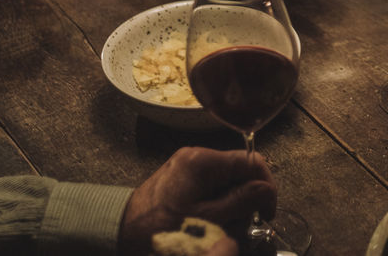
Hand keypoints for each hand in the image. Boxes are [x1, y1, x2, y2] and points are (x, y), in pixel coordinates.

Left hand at [118, 146, 275, 255]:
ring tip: (221, 228)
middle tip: (239, 226)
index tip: (266, 212)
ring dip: (233, 206)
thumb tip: (266, 190)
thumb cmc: (159, 227)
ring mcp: (189, 165)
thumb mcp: (206, 219)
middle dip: (246, 200)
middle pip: (240, 172)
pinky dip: (218, 205)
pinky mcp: (184, 177)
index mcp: (204, 161)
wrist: (121, 230)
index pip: (251, 161)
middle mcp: (197, 156)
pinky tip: (210, 223)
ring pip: (228, 181)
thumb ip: (239, 202)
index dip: (265, 186)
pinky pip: (212, 187)